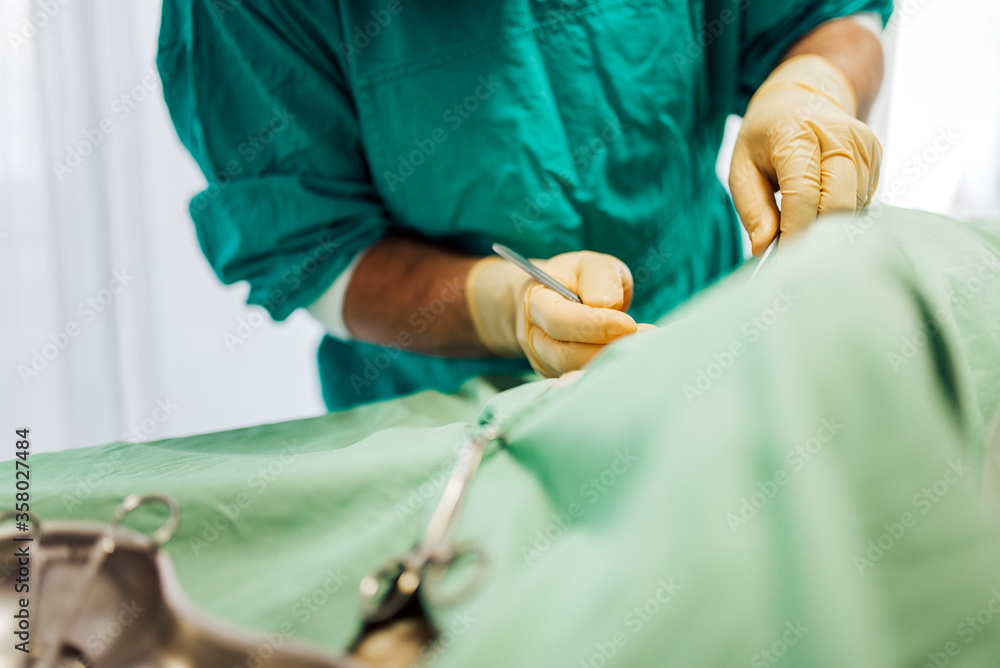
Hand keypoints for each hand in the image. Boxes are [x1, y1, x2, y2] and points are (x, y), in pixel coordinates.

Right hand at [466, 251, 653, 376]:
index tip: (628, 324)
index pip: (558, 319)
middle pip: (564, 354)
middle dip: (605, 349)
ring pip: (574, 373)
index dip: (594, 324)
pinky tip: (629, 361)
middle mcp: (534, 335)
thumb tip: (608, 304)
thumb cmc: (577, 279)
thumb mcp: (591, 265)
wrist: (555, 298)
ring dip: (609, 363)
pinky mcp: (558, 377)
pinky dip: (606, 373)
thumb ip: (600, 279)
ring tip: (641, 348)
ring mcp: (543, 360)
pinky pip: (581, 382)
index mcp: (535, 301)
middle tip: (645, 337)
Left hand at [729, 54, 881, 254]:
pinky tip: (820, 206)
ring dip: (826, 226)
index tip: (781, 259)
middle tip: (792, 252)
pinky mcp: (877, 158)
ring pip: (852, 207)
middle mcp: (839, 136)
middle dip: (814, 234)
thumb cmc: (767, 135)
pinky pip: (862, 202)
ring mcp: (863, 146)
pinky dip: (840, 214)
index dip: (793, 230)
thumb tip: (764, 248)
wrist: (804, 97)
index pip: (803, 192)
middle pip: (838, 203)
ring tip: (801, 222)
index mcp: (798, 133)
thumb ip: (752, 209)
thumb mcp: (742, 167)